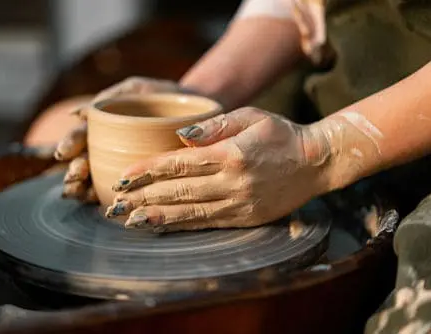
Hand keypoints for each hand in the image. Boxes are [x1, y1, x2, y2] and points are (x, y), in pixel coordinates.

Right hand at [54, 76, 191, 201]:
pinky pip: (124, 194)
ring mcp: (122, 167)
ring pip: (96, 181)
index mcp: (104, 127)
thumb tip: (76, 113)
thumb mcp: (138, 89)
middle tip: (75, 175)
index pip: (82, 136)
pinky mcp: (141, 183)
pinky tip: (102, 205)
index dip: (71, 144)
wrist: (200, 108)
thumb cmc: (166, 96)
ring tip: (79, 191)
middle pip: (85, 162)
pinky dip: (109, 200)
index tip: (65, 152)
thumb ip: (112, 96)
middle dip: (75, 171)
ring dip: (84, 188)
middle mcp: (108, 149)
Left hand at [105, 107, 332, 232]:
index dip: (148, 170)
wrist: (317, 163)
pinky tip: (162, 226)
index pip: (179, 163)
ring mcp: (239, 204)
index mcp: (231, 154)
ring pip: (189, 213)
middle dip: (143, 198)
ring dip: (156, 217)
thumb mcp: (251, 116)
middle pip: (178, 191)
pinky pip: (207, 223)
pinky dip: (181, 225)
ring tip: (129, 221)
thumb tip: (180, 137)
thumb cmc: (281, 135)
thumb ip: (214, 126)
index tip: (124, 176)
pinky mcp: (245, 219)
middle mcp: (233, 183)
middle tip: (114, 204)